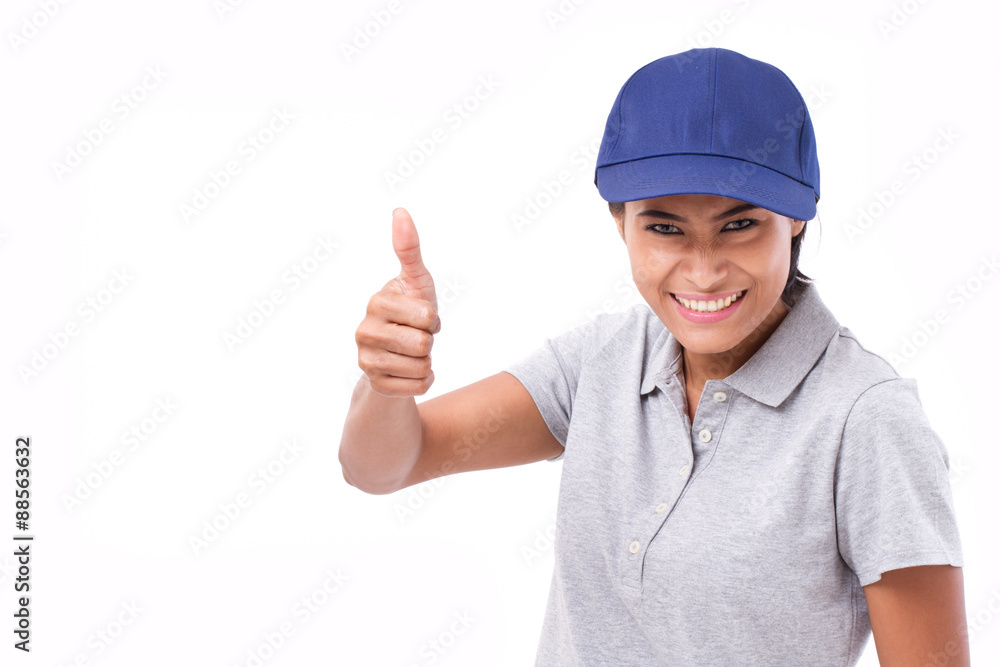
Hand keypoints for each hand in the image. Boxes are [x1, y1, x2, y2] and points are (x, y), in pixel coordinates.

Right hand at [355, 208, 440, 396]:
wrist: (398, 353)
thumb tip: (400, 211)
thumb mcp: (415, 280)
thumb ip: (409, 248)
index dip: (432, 317)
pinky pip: (419, 386)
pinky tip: (409, 371)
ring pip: (422, 366)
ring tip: (412, 353)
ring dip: (427, 361)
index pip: (426, 315)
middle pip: (423, 343)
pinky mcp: (376, 385)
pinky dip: (423, 380)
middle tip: (417, 336)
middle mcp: (364, 331)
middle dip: (430, 341)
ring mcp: (366, 360)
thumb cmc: (411, 311)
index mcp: (375, 302)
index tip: (421, 316)